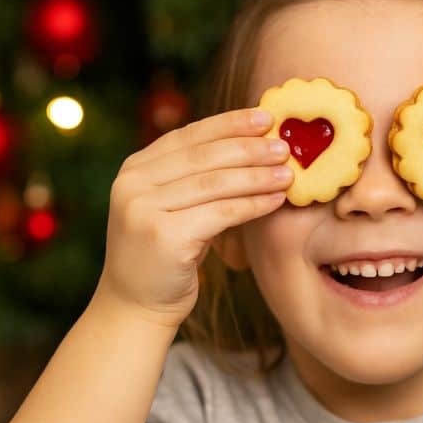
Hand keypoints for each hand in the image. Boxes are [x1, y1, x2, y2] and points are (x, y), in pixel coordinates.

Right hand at [97, 108, 292, 326]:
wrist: (136, 305)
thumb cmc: (168, 253)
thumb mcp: (175, 207)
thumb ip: (198, 176)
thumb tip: (256, 143)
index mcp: (135, 168)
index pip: (190, 135)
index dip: (230, 124)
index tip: (266, 117)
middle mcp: (133, 183)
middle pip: (204, 156)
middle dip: (249, 148)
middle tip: (285, 147)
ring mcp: (143, 209)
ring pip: (214, 183)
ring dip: (257, 176)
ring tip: (289, 173)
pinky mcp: (162, 236)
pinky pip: (220, 213)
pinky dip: (252, 205)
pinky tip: (276, 200)